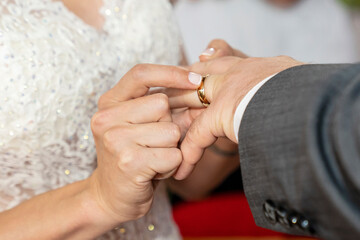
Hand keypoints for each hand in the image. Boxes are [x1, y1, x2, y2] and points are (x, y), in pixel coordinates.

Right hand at [88, 64, 200, 222]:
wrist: (109, 197)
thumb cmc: (130, 156)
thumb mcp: (135, 124)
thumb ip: (155, 104)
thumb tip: (196, 85)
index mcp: (108, 103)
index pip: (141, 74)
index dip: (170, 73)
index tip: (194, 80)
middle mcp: (106, 118)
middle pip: (163, 104)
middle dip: (169, 124)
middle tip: (154, 143)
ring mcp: (116, 139)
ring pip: (171, 131)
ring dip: (171, 148)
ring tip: (153, 158)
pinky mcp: (129, 162)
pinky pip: (174, 155)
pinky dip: (172, 166)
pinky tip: (154, 172)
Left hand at [168, 55, 303, 179]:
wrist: (314, 100)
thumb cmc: (311, 95)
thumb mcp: (294, 85)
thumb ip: (280, 86)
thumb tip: (287, 94)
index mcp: (255, 64)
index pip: (219, 62)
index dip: (203, 72)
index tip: (191, 81)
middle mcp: (239, 71)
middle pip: (196, 78)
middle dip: (180, 94)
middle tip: (165, 109)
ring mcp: (229, 90)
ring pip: (191, 104)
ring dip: (178, 123)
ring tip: (163, 137)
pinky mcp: (223, 112)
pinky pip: (199, 135)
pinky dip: (190, 154)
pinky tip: (180, 169)